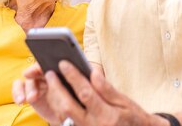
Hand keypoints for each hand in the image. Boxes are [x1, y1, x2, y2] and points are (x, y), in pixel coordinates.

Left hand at [20, 60, 165, 125]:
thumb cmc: (132, 117)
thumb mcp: (125, 101)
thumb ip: (107, 88)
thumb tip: (93, 73)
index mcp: (107, 116)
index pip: (85, 93)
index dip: (73, 77)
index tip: (63, 63)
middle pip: (68, 106)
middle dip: (56, 88)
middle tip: (49, 72)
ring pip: (63, 116)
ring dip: (54, 99)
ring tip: (51, 83)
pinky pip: (65, 122)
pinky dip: (58, 109)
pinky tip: (56, 97)